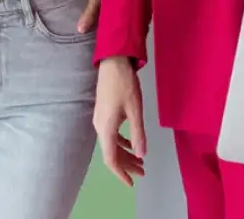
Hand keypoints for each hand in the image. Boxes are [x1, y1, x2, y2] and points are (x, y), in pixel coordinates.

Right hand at [93, 56, 145, 184]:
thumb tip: (141, 155)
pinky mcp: (104, 113)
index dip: (121, 173)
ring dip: (126, 154)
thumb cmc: (124, 84)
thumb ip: (138, 133)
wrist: (113, 62)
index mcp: (106, 128)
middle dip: (127, 165)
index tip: (132, 182)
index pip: (110, 159)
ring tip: (140, 161)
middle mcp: (100, 127)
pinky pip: (111, 134)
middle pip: (112, 153)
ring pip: (112, 144)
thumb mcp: (135, 109)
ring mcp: (100, 120)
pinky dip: (122, 142)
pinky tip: (131, 143)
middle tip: (143, 172)